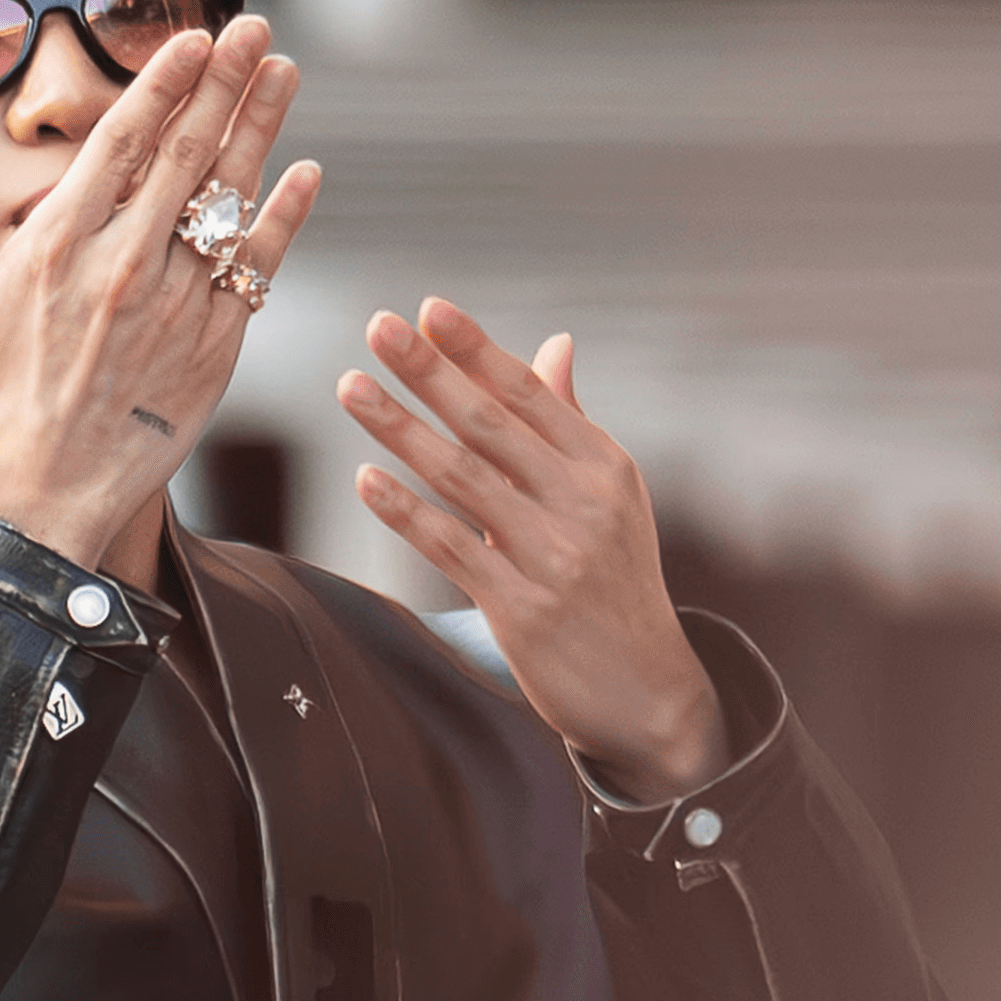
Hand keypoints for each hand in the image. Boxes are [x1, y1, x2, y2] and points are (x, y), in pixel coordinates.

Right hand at [0, 17, 320, 570]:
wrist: (38, 508)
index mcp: (57, 246)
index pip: (123, 142)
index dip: (164, 83)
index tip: (194, 37)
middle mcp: (123, 266)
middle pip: (189, 154)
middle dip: (225, 82)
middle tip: (254, 31)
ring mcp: (175, 308)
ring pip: (229, 201)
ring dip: (261, 129)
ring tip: (283, 74)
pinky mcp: (212, 351)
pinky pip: (257, 270)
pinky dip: (284, 218)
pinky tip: (304, 173)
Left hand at [337, 298, 726, 801]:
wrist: (649, 693)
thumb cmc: (616, 584)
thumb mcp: (609, 498)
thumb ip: (569, 424)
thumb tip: (555, 345)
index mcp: (604, 466)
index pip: (530, 393)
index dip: (476, 349)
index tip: (428, 307)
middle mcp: (584, 503)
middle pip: (491, 423)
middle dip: (429, 371)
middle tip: (377, 326)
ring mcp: (554, 556)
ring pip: (463, 477)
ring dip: (401, 428)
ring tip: (350, 387)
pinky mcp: (522, 609)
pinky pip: (452, 548)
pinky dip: (406, 511)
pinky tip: (365, 479)